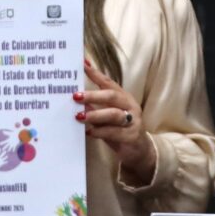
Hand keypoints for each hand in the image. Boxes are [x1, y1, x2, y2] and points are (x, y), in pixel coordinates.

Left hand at [75, 58, 156, 188]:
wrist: (139, 150)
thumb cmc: (119, 129)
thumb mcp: (107, 117)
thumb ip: (95, 107)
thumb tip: (76, 99)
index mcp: (123, 97)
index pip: (108, 82)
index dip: (96, 74)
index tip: (82, 65)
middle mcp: (130, 105)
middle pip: (112, 96)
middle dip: (92, 95)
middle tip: (75, 96)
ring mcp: (132, 121)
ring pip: (113, 114)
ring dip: (95, 115)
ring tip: (79, 116)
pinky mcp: (131, 136)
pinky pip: (114, 132)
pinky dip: (100, 132)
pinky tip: (89, 132)